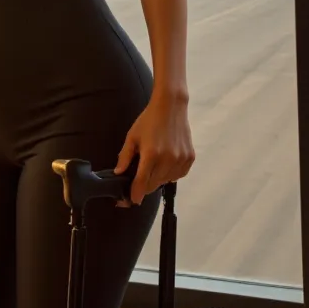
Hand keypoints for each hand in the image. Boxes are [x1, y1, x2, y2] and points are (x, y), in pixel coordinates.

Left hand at [114, 91, 194, 205]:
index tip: (131, 200)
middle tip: (138, 181)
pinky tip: (165, 164)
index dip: (135, 194)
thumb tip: (119, 173)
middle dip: (144, 186)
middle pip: (153, 185)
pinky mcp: (189, 158)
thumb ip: (125, 156)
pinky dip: (170, 174)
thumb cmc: (149, 120)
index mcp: (151, 154)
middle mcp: (167, 159)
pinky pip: (177, 175)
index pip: (142, 183)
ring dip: (157, 179)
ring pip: (165, 181)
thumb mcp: (132, 136)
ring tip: (153, 166)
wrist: (171, 106)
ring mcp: (180, 159)